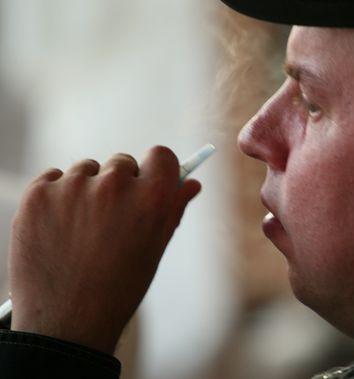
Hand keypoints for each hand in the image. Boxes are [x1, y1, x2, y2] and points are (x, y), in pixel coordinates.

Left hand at [8, 146, 201, 353]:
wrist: (66, 321)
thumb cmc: (119, 287)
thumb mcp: (155, 248)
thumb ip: (173, 209)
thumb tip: (191, 183)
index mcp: (152, 198)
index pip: (161, 155)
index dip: (157, 169)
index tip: (149, 181)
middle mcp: (115, 185)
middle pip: (123, 163)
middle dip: (121, 184)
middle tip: (111, 219)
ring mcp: (74, 187)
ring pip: (86, 171)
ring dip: (87, 190)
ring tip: (82, 230)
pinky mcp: (39, 194)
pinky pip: (54, 179)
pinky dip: (56, 197)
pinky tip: (59, 228)